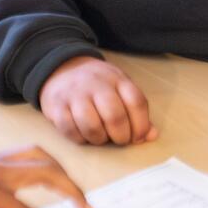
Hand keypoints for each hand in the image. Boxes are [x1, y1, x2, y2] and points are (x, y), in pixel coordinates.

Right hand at [39, 56, 157, 145]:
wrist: (62, 68)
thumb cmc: (98, 85)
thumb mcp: (120, 89)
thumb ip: (136, 112)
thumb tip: (151, 136)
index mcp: (117, 79)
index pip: (136, 102)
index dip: (141, 125)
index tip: (138, 137)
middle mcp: (96, 84)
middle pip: (115, 116)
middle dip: (121, 136)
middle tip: (119, 140)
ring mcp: (74, 94)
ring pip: (92, 126)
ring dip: (99, 139)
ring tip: (100, 136)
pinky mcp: (56, 105)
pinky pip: (70, 130)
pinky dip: (79, 138)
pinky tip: (83, 134)